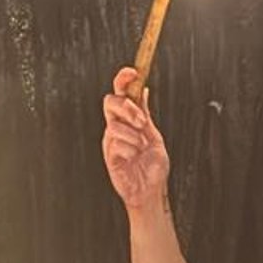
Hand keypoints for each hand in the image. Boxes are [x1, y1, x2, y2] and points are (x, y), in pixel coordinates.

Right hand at [102, 73, 171, 210]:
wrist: (151, 190)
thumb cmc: (152, 166)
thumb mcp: (153, 134)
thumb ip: (145, 114)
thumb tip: (143, 89)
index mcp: (128, 119)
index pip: (120, 93)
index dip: (123, 79)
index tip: (133, 72)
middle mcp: (117, 127)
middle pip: (110, 102)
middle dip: (126, 107)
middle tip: (142, 121)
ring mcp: (111, 141)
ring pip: (115, 125)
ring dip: (134, 136)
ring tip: (142, 148)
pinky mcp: (109, 155)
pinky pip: (116, 143)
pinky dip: (130, 149)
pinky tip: (134, 158)